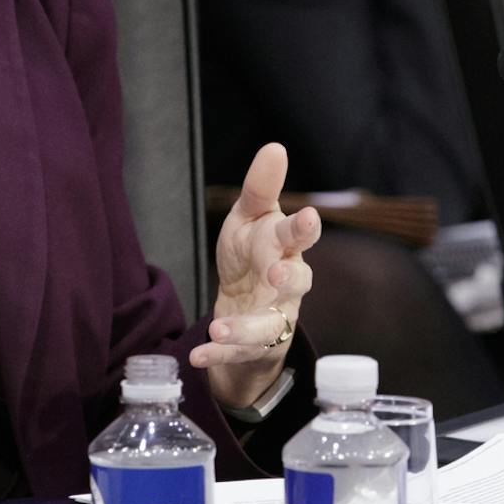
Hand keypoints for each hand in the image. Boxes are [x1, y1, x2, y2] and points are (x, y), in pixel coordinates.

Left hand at [196, 142, 320, 410]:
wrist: (246, 305)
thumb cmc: (253, 254)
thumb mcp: (250, 218)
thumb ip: (261, 188)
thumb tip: (275, 147)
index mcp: (285, 248)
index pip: (299, 237)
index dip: (304, 229)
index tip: (306, 217)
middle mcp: (287, 286)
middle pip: (298, 283)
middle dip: (289, 280)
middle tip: (275, 276)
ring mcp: (273, 317)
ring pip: (268, 326)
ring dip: (245, 328)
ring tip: (219, 328)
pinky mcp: (253, 345)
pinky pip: (237, 353)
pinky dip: (217, 355)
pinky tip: (197, 356)